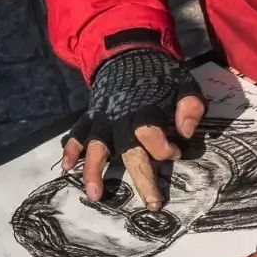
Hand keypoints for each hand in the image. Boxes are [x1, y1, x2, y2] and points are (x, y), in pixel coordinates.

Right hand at [62, 49, 204, 210]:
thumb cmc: (159, 74)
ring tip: (95, 195)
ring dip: (94, 171)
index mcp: (145, 108)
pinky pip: (77, 134)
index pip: (151, 134)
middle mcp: (121, 117)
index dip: (165, 147)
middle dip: (142, 177)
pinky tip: (66, 167)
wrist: (128, 53)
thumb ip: (189, 105)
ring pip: (96, 148)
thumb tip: (186, 132)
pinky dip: (70, 149)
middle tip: (152, 203)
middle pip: (129, 150)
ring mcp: (103, 118)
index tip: (177, 152)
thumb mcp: (183, 82)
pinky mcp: (91, 117)